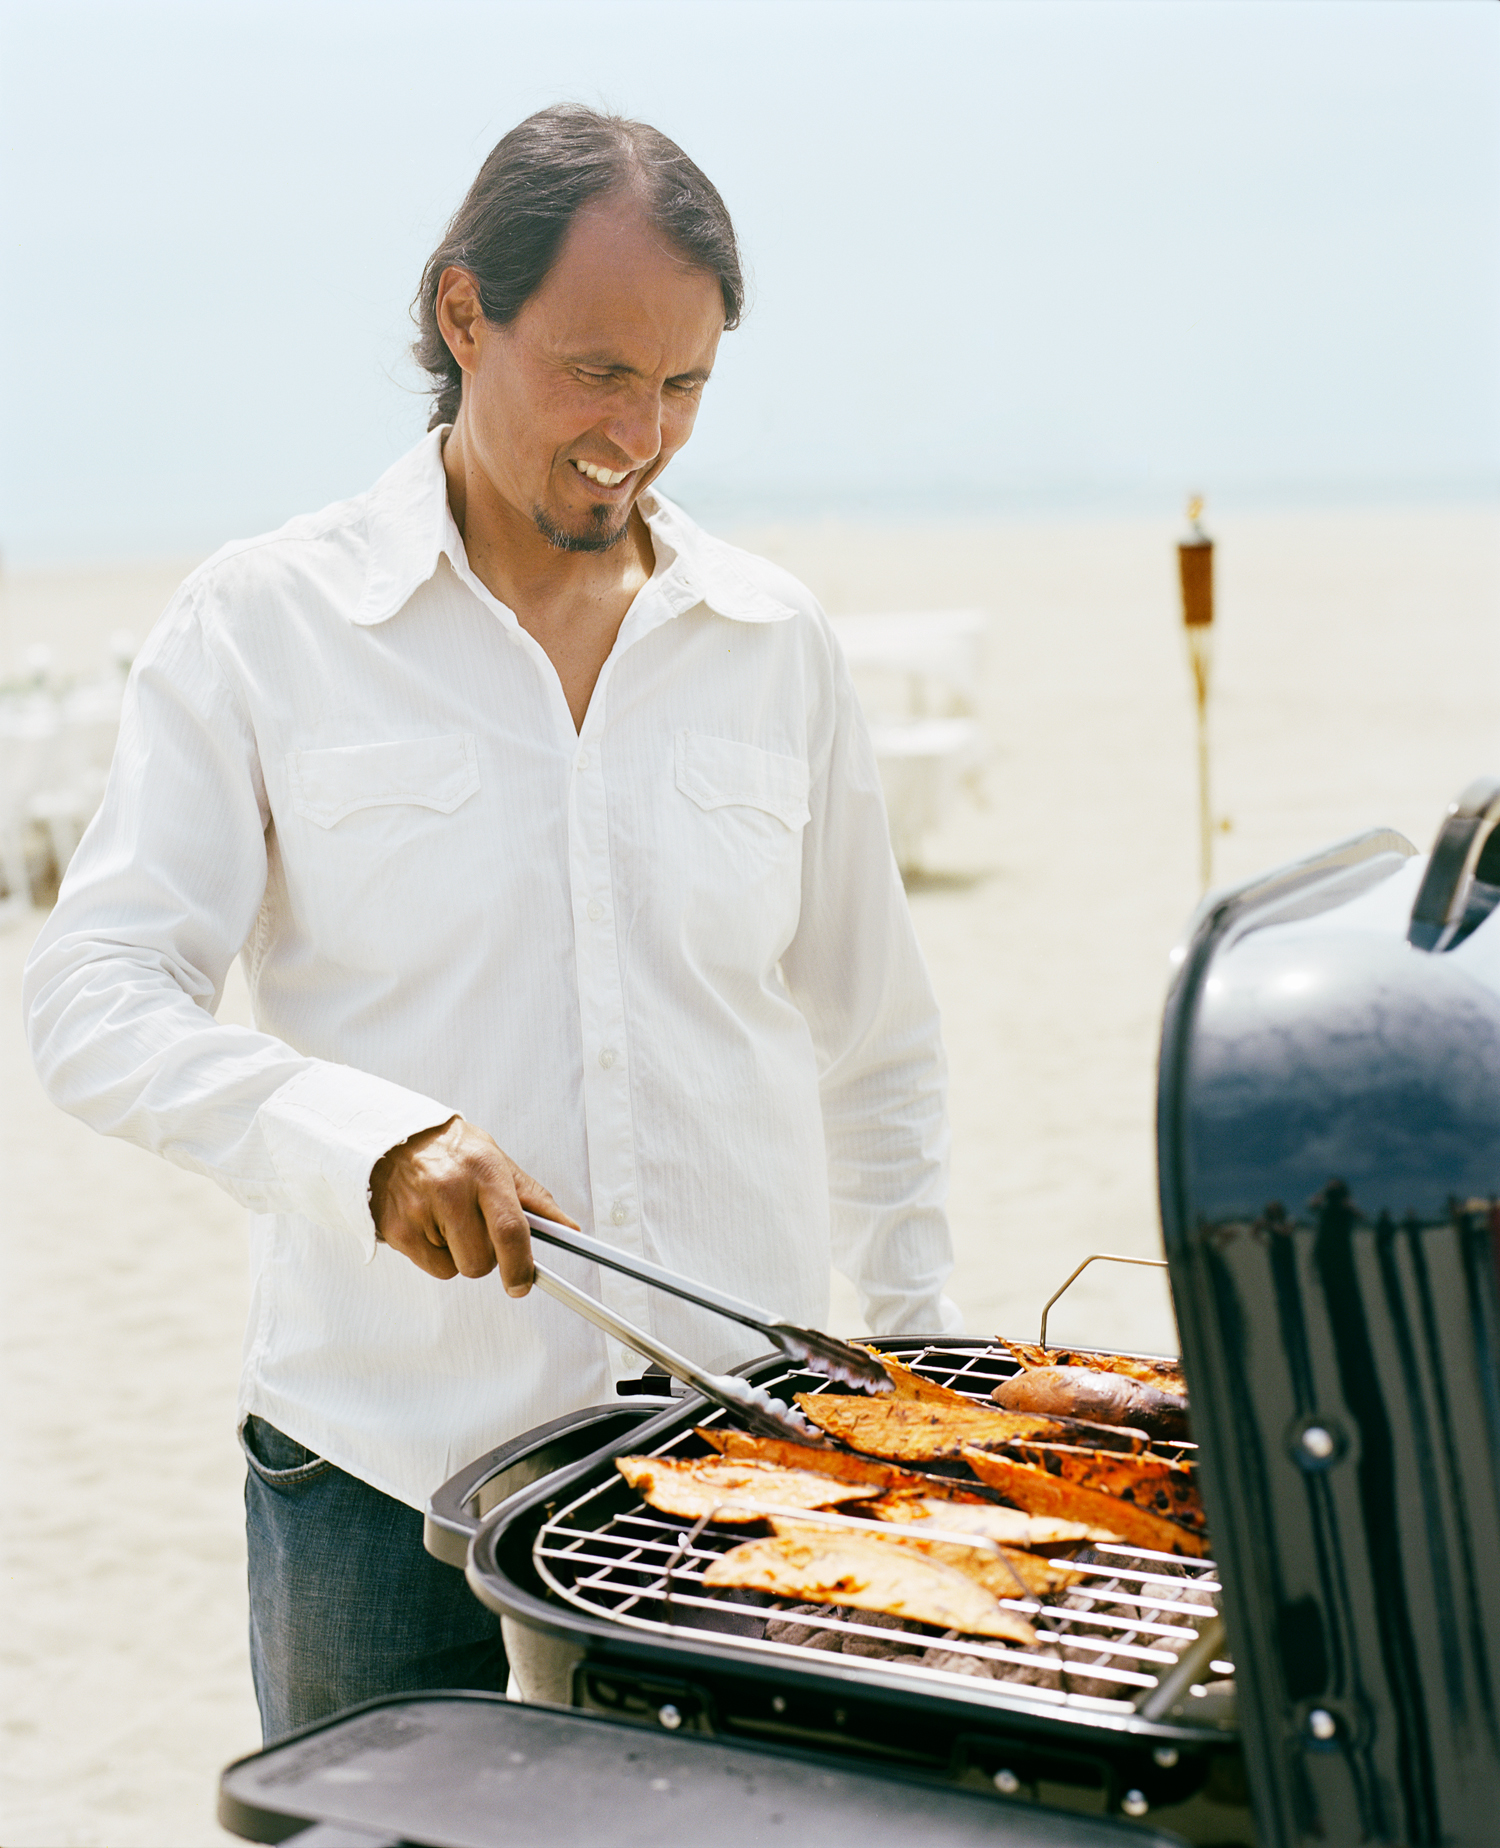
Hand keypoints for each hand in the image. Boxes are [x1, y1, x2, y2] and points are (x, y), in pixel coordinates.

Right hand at [369, 1117, 575, 1291]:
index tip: (523, 1283)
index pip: (509, 1228)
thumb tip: (568, 1228)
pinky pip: (435, 1269)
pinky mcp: (397, 1230)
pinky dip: (438, 1256)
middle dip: (489, 1258)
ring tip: (451, 1220)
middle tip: (479, 1230)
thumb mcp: (497, 1160)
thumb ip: (534, 1198)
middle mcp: (450, 1189)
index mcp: (484, 1169)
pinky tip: (431, 1225)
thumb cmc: (453, 1150)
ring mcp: (419, 1210)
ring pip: (457, 1268)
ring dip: (461, 1255)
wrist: (395, 1138)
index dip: (520, 1264)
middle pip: (481, 1260)